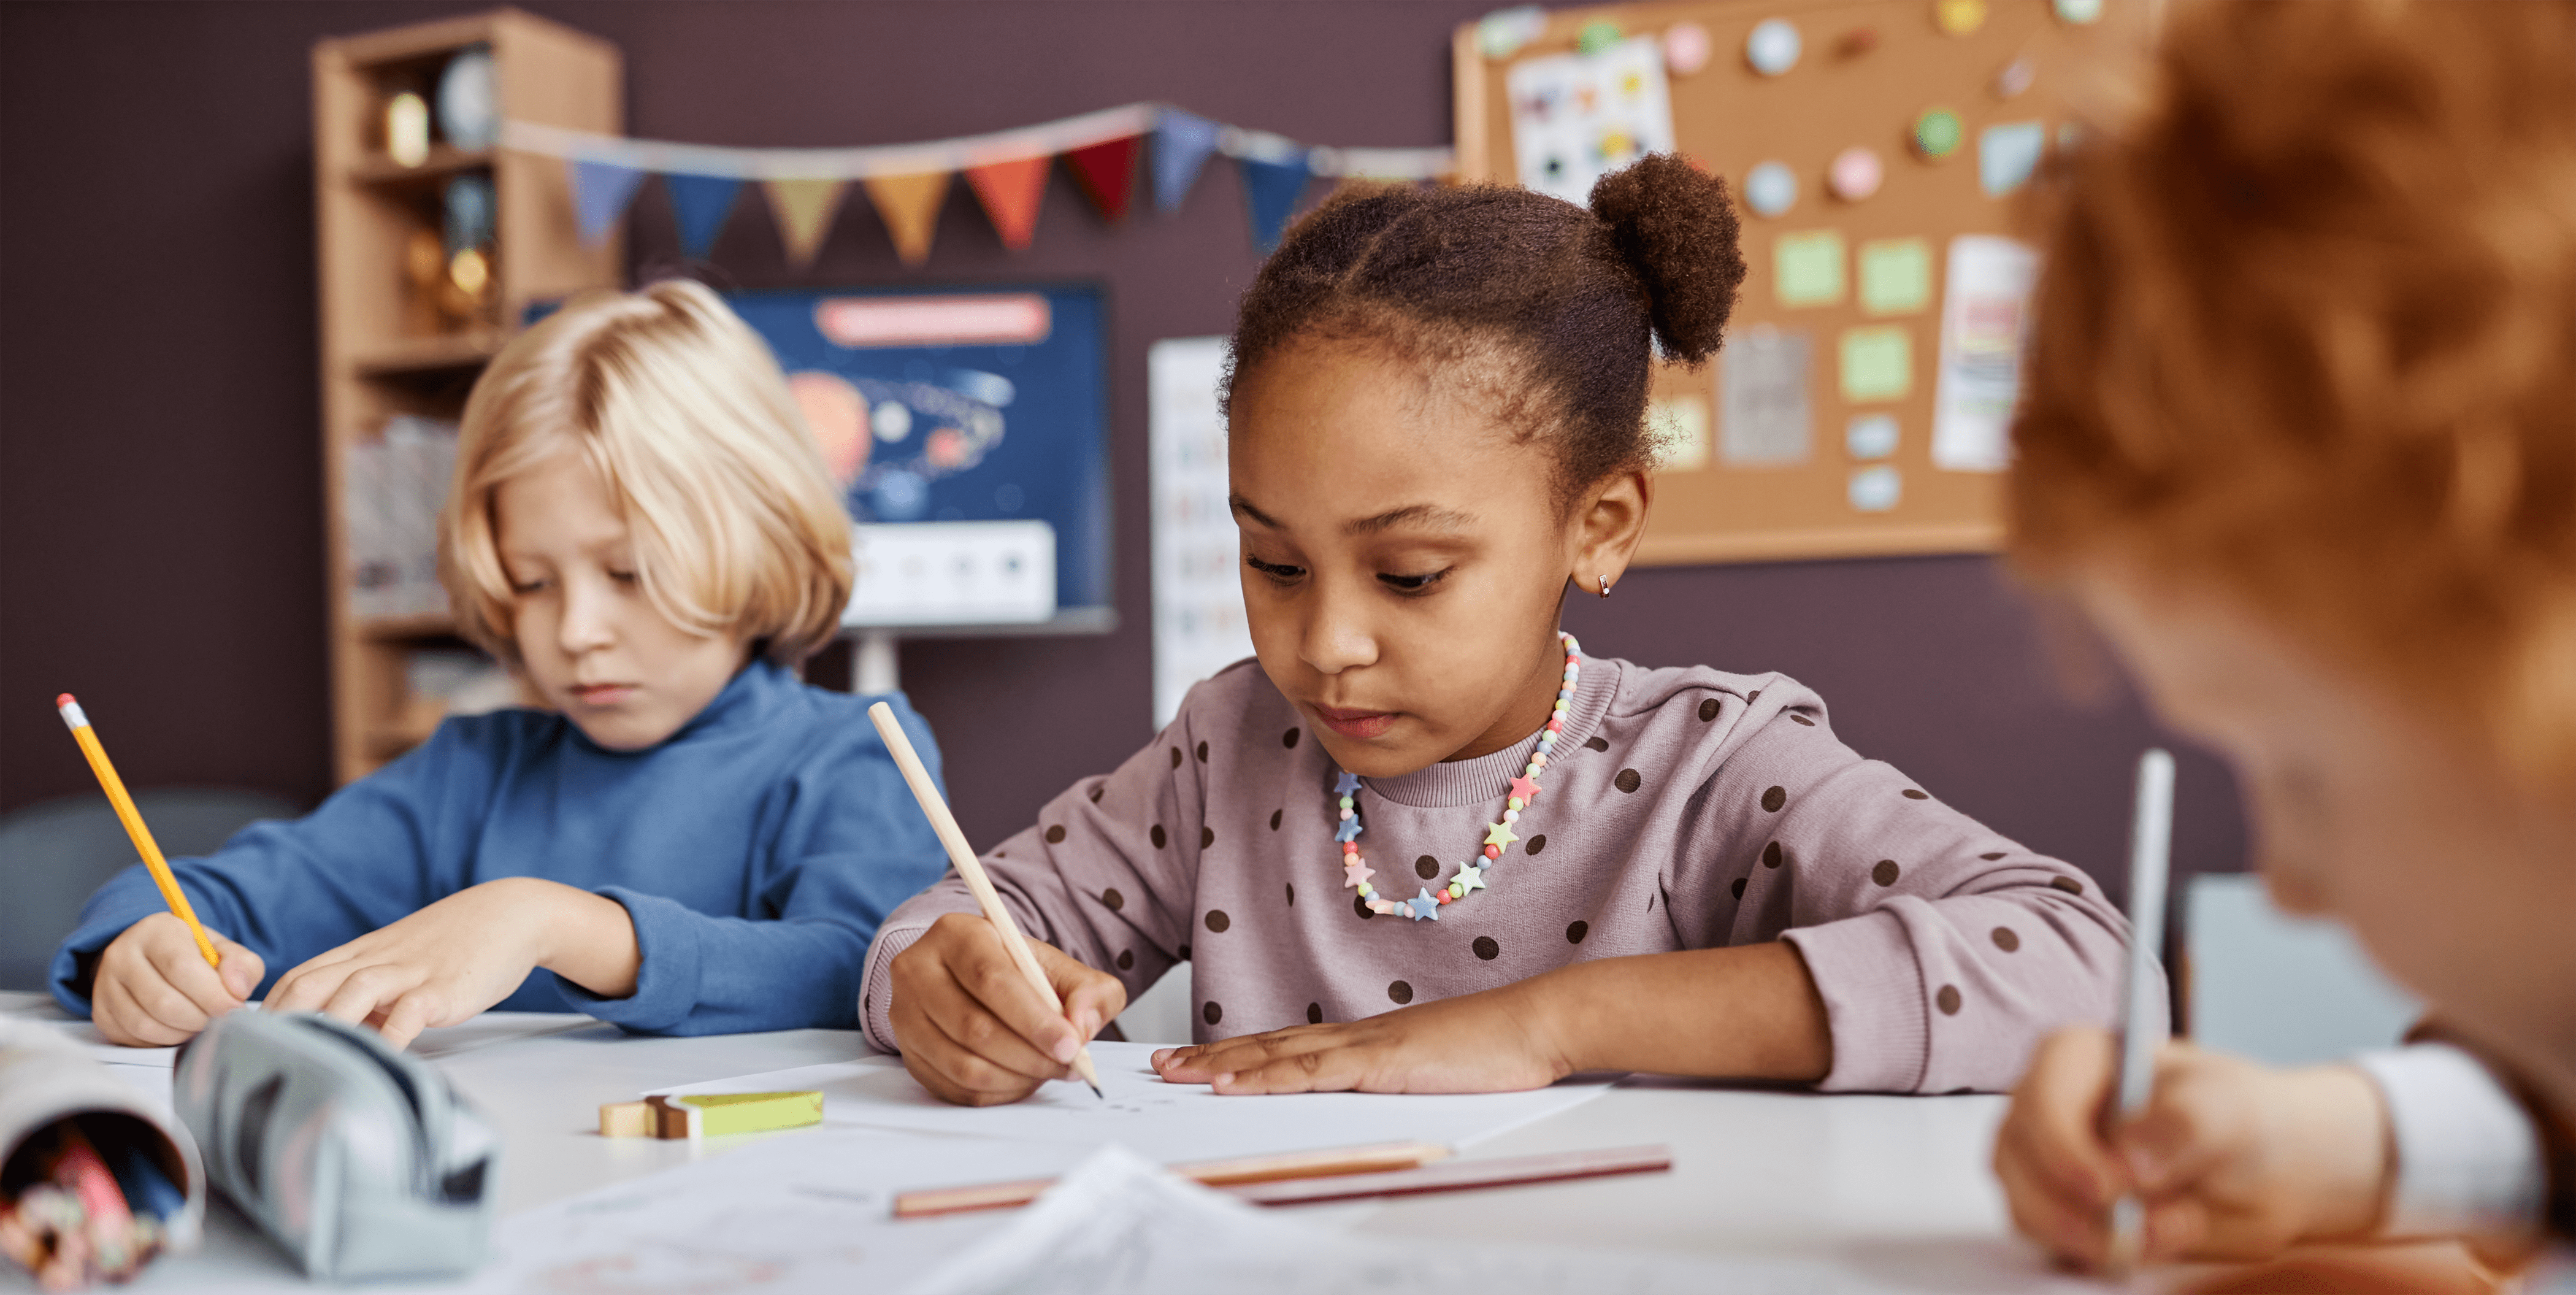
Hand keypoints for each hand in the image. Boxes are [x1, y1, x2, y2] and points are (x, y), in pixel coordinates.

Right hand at [91, 913, 264, 1045]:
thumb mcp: (222, 948)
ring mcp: (106, 985)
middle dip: (200, 1019)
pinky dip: (162, 1040)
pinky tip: (178, 1028)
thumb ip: (241, 964)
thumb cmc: (192, 954)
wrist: (151, 958)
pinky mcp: (101, 1012)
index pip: (182, 968)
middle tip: (219, 1020)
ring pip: (146, 1025)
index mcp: (157, 931)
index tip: (235, 1007)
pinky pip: (134, 1038)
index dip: (213, 995)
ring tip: (200, 1023)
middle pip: (164, 1002)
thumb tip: (237, 990)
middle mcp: (122, 954)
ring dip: (182, 1033)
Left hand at [265, 877, 636, 1048]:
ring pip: (350, 995)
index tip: (240, 1043)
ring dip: (320, 1028)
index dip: (263, 1010)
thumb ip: (367, 998)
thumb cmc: (453, 944)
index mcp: (359, 956)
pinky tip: (375, 1063)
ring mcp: (408, 973)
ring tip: (298, 1064)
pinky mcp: (442, 989)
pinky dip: (387, 1039)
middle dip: (276, 1022)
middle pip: (309, 985)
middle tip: (251, 1060)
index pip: (296, 978)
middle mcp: (375, 961)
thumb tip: (336, 1040)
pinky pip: (407, 1015)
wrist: (509, 914)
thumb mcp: (400, 963)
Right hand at [888, 913, 1124, 1105]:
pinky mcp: (908, 1053)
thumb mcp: (1060, 969)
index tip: (1071, 1044)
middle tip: (1069, 1064)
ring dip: (1017, 1077)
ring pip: (964, 1065)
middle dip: (1031, 1055)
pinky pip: (955, 1088)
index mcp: (956, 934)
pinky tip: (1022, 1078)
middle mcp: (918, 970)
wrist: (971, 982)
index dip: (1034, 1019)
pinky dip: (997, 1092)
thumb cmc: (1017, 974)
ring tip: (1048, 1070)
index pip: (991, 980)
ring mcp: (905, 1015)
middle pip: (974, 1027)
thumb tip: (1082, 1025)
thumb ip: (1089, 990)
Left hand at [1150, 981, 1567, 1094]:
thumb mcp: (1440, 1069)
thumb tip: (1383, 1095)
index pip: (1293, 1046)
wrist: (1538, 1023)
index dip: (1244, 1053)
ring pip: (1277, 1055)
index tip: (1204, 1061)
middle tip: (1164, 1066)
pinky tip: (1230, 1084)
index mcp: (1371, 1038)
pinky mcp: (1380, 1061)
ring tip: (1177, 1075)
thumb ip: (1405, 1077)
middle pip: (1270, 1046)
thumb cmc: (1502, 1048)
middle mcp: (1358, 1035)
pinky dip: (1264, 1077)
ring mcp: (1366, 1045)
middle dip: (1213, 1056)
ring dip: (1222, 1065)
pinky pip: (1309, 1072)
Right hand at [1994, 1028, 2391, 1268]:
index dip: (2064, 1147)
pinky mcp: (2058, 1212)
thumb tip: (2130, 1163)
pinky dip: (2096, 1256)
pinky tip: (2150, 1244)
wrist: (2260, 1171)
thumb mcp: (2225, 1107)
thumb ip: (2181, 1124)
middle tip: (2143, 1228)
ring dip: (2092, 1238)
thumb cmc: (2237, 1117)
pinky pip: (2050, 1243)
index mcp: (2074, 1059)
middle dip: (2078, 1206)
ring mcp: (2046, 1163)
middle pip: (2017, 1158)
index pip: (2040, 1098)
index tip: (2109, 1190)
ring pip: (2026, 1207)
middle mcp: (2046, 1108)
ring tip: (2169, 1232)